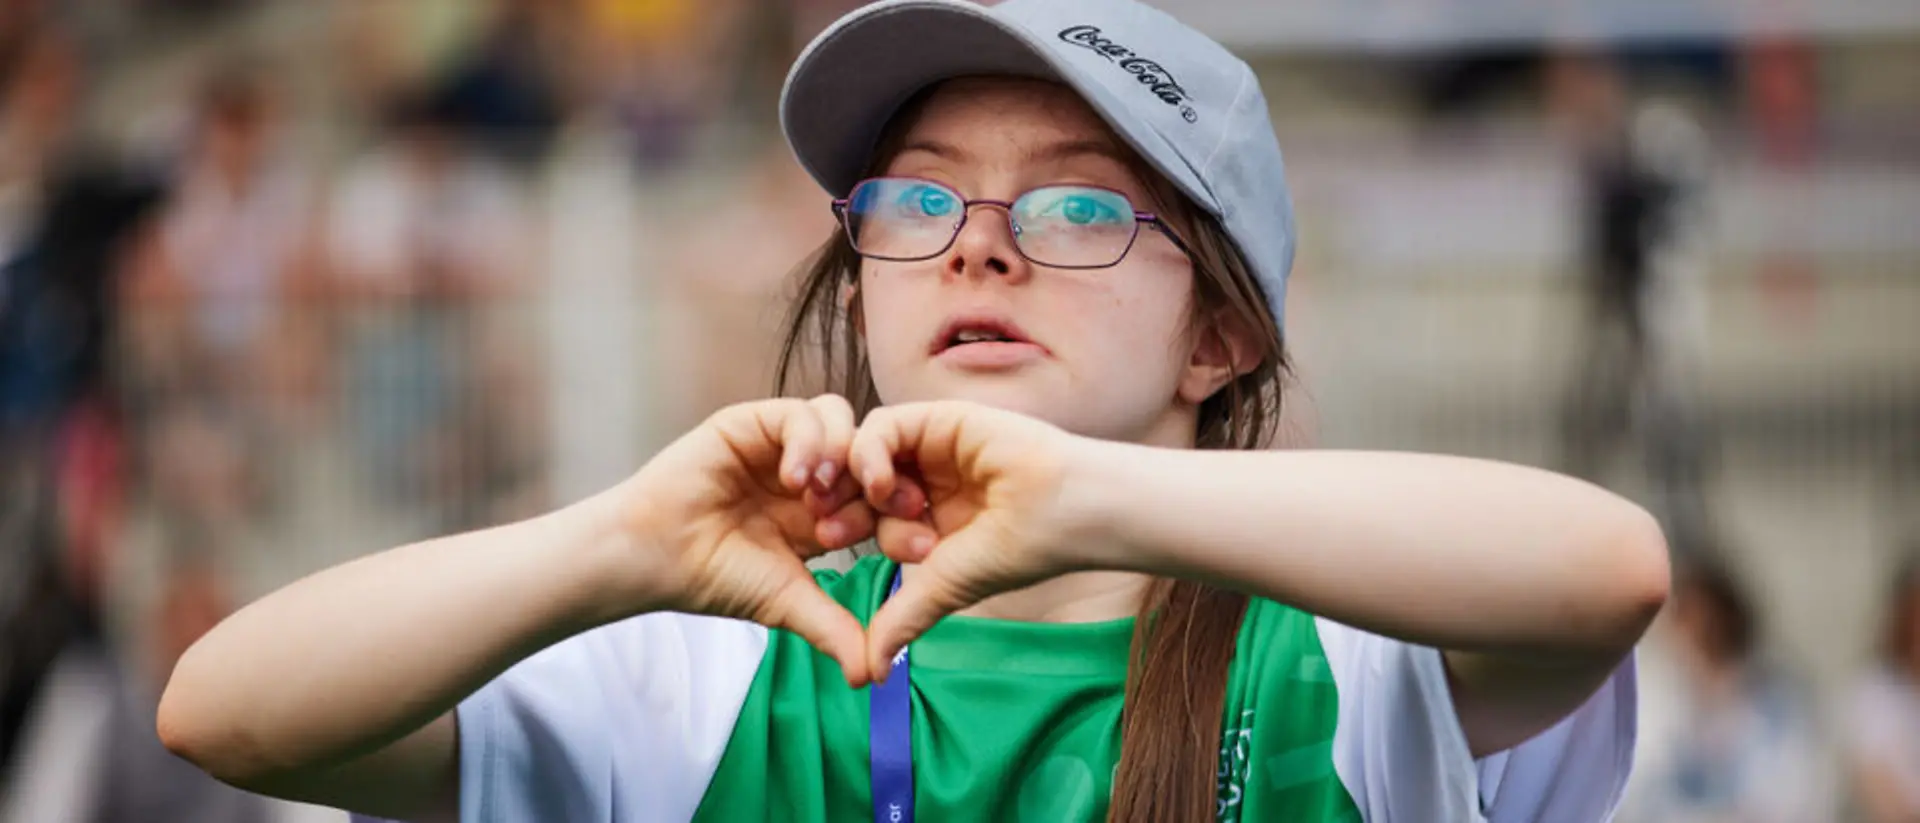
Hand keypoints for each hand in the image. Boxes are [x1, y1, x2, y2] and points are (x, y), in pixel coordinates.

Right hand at [614, 395, 925, 686]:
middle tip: (894, 510)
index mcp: (828, 509)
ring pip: (842, 420)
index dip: (906, 516)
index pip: (885, 496)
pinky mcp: (753, 423)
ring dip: (847, 455)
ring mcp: (783, 444)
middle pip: (872, 452)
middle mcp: (811, 471)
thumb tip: (872, 677)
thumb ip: (833, 629)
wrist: (657, 557)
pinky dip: (809, 441)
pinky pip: (799, 413)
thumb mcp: (788, 603)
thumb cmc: (716, 577)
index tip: (921, 547)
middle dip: (889, 482)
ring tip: (825, 496)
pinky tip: (797, 480)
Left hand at [846, 400, 1096, 678]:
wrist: (1068, 511)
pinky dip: (870, 453)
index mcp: (928, 514)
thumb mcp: (946, 586)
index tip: (824, 549)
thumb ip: (904, 617)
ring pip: (865, 451)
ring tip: (851, 510)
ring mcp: (932, 446)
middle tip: (825, 531)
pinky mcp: (941, 419)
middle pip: (857, 481)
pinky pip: (886, 426)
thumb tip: (868, 676)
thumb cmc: (1023, 549)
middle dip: (837, 505)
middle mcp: (926, 478)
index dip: (844, 528)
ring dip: (849, 481)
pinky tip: (879, 485)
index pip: (867, 514)